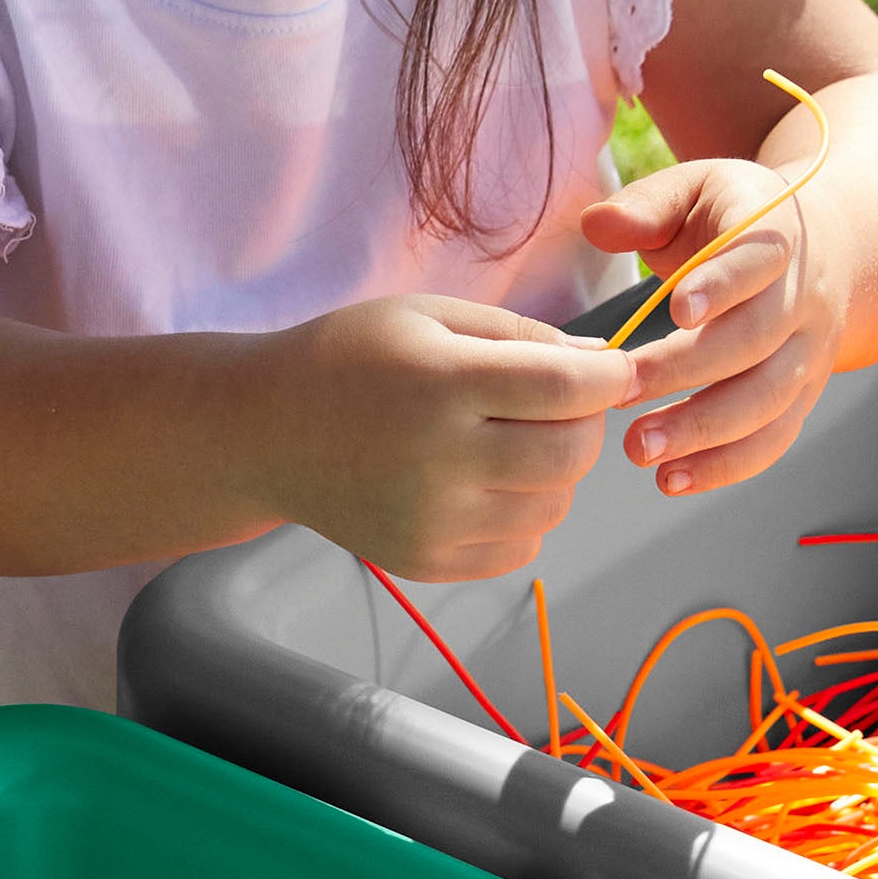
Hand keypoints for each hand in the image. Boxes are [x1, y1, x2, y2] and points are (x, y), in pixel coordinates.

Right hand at [256, 293, 634, 582]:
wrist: (264, 433)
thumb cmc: (347, 361)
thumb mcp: (428, 316)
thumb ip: (520, 334)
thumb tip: (600, 366)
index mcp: (440, 385)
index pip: (566, 391)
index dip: (610, 378)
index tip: (613, 370)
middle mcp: (438, 460)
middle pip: (572, 455)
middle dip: (586, 424)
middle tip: (561, 404)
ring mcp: (431, 521)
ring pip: (554, 506)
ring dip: (555, 472)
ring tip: (513, 441)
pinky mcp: (425, 561)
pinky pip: (521, 547)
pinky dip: (524, 515)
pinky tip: (486, 482)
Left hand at [582, 152, 849, 498]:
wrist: (829, 249)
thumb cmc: (737, 221)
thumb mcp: (697, 190)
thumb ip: (646, 205)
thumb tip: (594, 224)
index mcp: (777, 236)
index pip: (758, 260)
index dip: (722, 283)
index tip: (676, 309)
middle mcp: (803, 299)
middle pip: (756, 341)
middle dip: (688, 372)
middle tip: (621, 394)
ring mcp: (809, 353)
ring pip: (768, 399)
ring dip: (704, 431)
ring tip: (640, 451)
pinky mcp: (803, 396)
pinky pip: (774, 438)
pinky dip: (726, 465)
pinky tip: (673, 479)